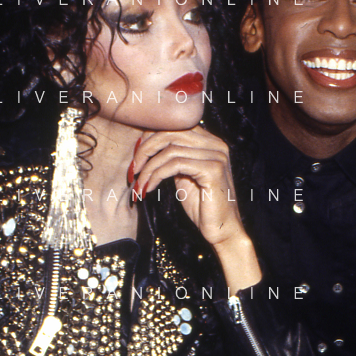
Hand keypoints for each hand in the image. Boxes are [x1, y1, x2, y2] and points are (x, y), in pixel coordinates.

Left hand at [132, 127, 260, 291]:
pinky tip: (150, 188)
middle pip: (171, 132)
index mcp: (210, 141)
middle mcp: (216, 144)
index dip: (151, 137)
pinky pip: (175, 164)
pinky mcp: (213, 170)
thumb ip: (173, 158)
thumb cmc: (202, 206)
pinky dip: (157, 175)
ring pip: (170, 150)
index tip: (136, 156)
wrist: (222, 230)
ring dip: (149, 168)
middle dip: (146, 150)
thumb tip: (146, 146)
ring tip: (139, 184)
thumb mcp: (184, 176)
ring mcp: (216, 155)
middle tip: (133, 169)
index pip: (175, 125)